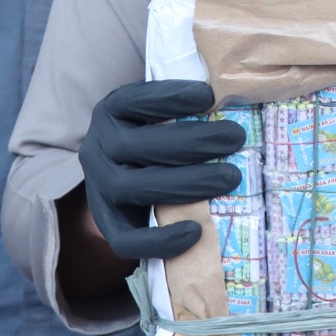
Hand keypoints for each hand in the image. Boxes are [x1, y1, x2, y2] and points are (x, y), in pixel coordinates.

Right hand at [78, 80, 245, 262]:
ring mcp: (98, 188)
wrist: (124, 176)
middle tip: (235, 138)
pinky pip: (125, 239)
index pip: (133, 101)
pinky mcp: (108, 224)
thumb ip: (187, 107)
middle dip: (190, 142)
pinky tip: (196, 231)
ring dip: (185, 184)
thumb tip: (237, 100)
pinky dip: (160, 239)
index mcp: (111, 112)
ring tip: (229, 178)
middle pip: (135, 146)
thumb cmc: (156, 136)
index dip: (168, 98)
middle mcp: (98, 147)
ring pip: (131, 187)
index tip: (207, 95)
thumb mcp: (161, 112)